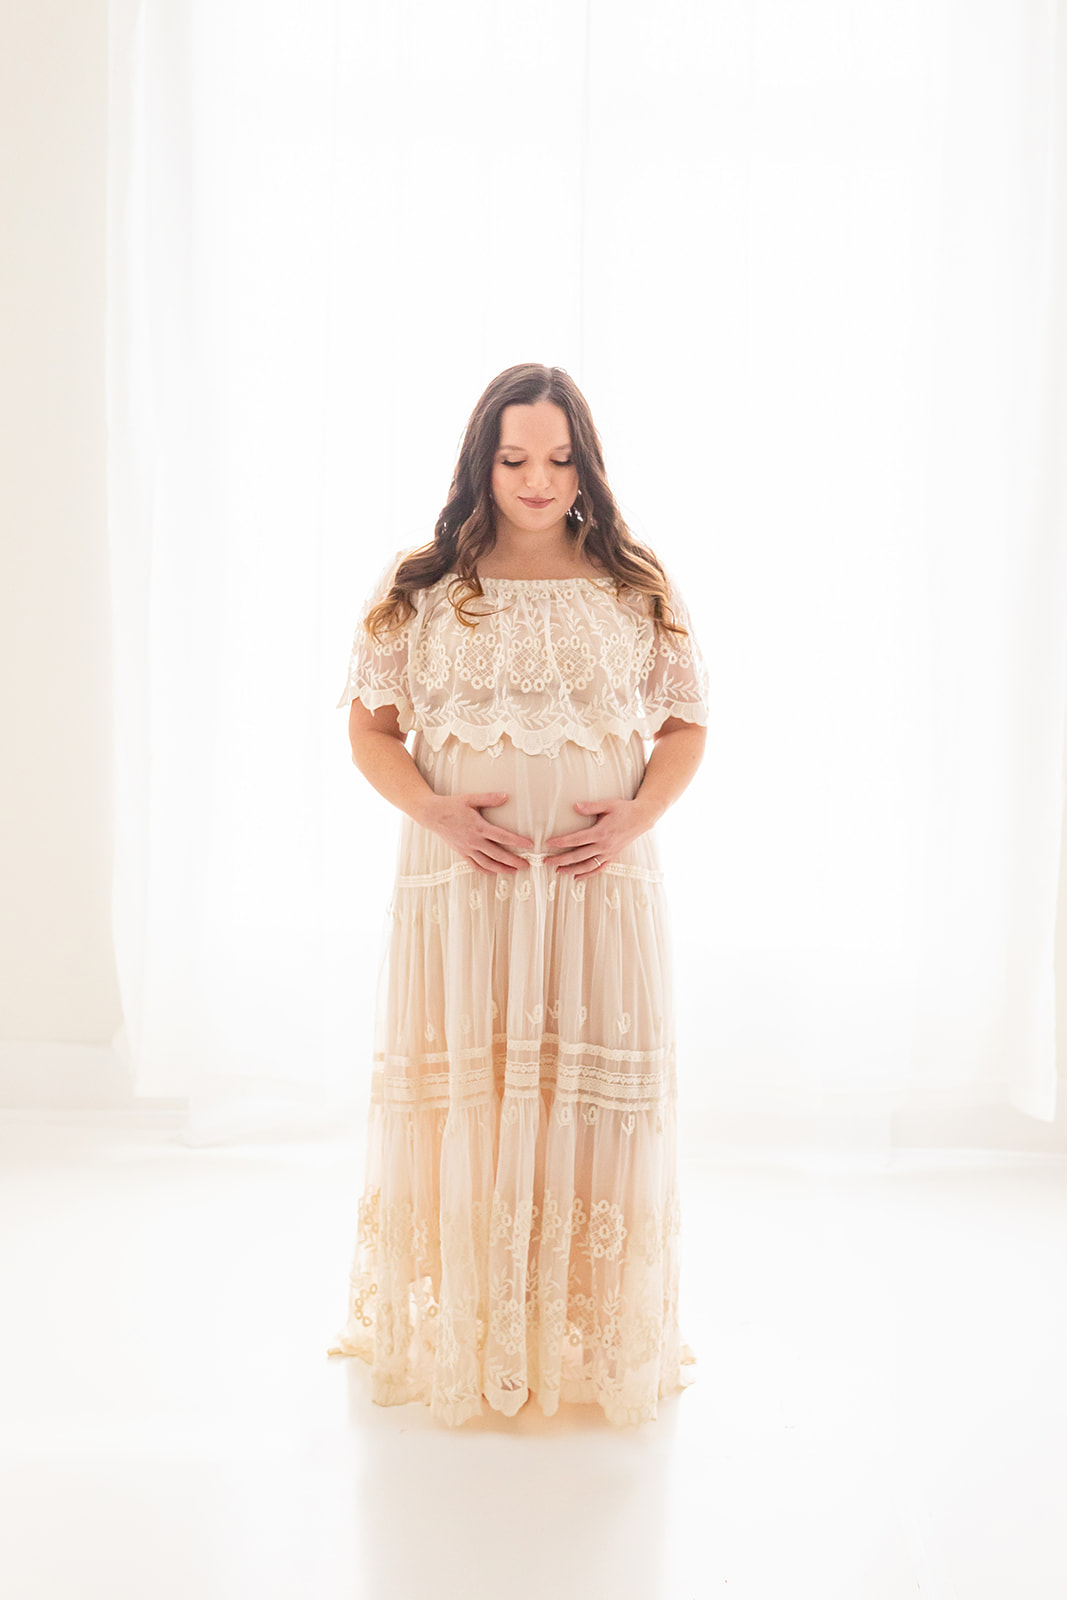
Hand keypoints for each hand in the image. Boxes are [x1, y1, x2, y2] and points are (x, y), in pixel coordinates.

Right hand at [420, 791, 534, 874]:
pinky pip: (474, 865)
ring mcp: (467, 849)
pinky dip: (485, 870)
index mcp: (479, 827)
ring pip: (487, 864)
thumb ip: (489, 798)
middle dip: (514, 861)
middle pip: (498, 854)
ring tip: (514, 871)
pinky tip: (494, 871)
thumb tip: (506, 796)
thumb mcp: (471, 798)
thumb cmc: (452, 805)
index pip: (503, 837)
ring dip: (501, 869)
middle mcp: (474, 841)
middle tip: (527, 865)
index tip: (530, 845)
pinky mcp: (461, 853)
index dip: (517, 842)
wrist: (432, 814)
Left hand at [544, 797, 658, 875]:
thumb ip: (590, 806)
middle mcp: (604, 845)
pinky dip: (588, 874)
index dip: (561, 842)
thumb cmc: (624, 809)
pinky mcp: (613, 856)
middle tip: (546, 862)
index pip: (576, 839)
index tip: (548, 843)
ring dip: (572, 870)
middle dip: (561, 859)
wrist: (642, 818)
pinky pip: (599, 869)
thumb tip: (574, 806)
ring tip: (558, 871)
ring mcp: (609, 853)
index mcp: (601, 832)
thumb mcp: (608, 804)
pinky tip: (576, 877)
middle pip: (578, 855)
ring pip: (587, 865)